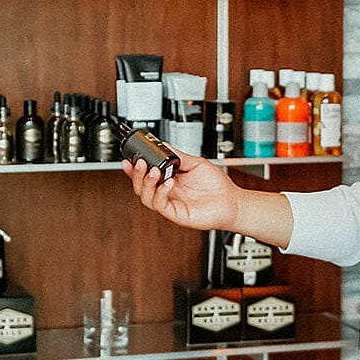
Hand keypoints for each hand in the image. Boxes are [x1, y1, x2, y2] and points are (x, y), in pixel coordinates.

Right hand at [121, 149, 238, 230]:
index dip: (133, 170)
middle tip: (139, 163)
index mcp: (169, 180)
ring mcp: (171, 204)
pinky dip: (161, 193)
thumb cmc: (217, 186)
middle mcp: (167, 193)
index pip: (145, 176)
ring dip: (146, 183)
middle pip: (140, 187)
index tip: (128, 160)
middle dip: (136, 175)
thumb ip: (178, 156)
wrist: (232, 201)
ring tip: (154, 172)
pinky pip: (161, 205)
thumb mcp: (196, 163)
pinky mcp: (176, 214)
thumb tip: (163, 146)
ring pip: (146, 198)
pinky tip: (169, 183)